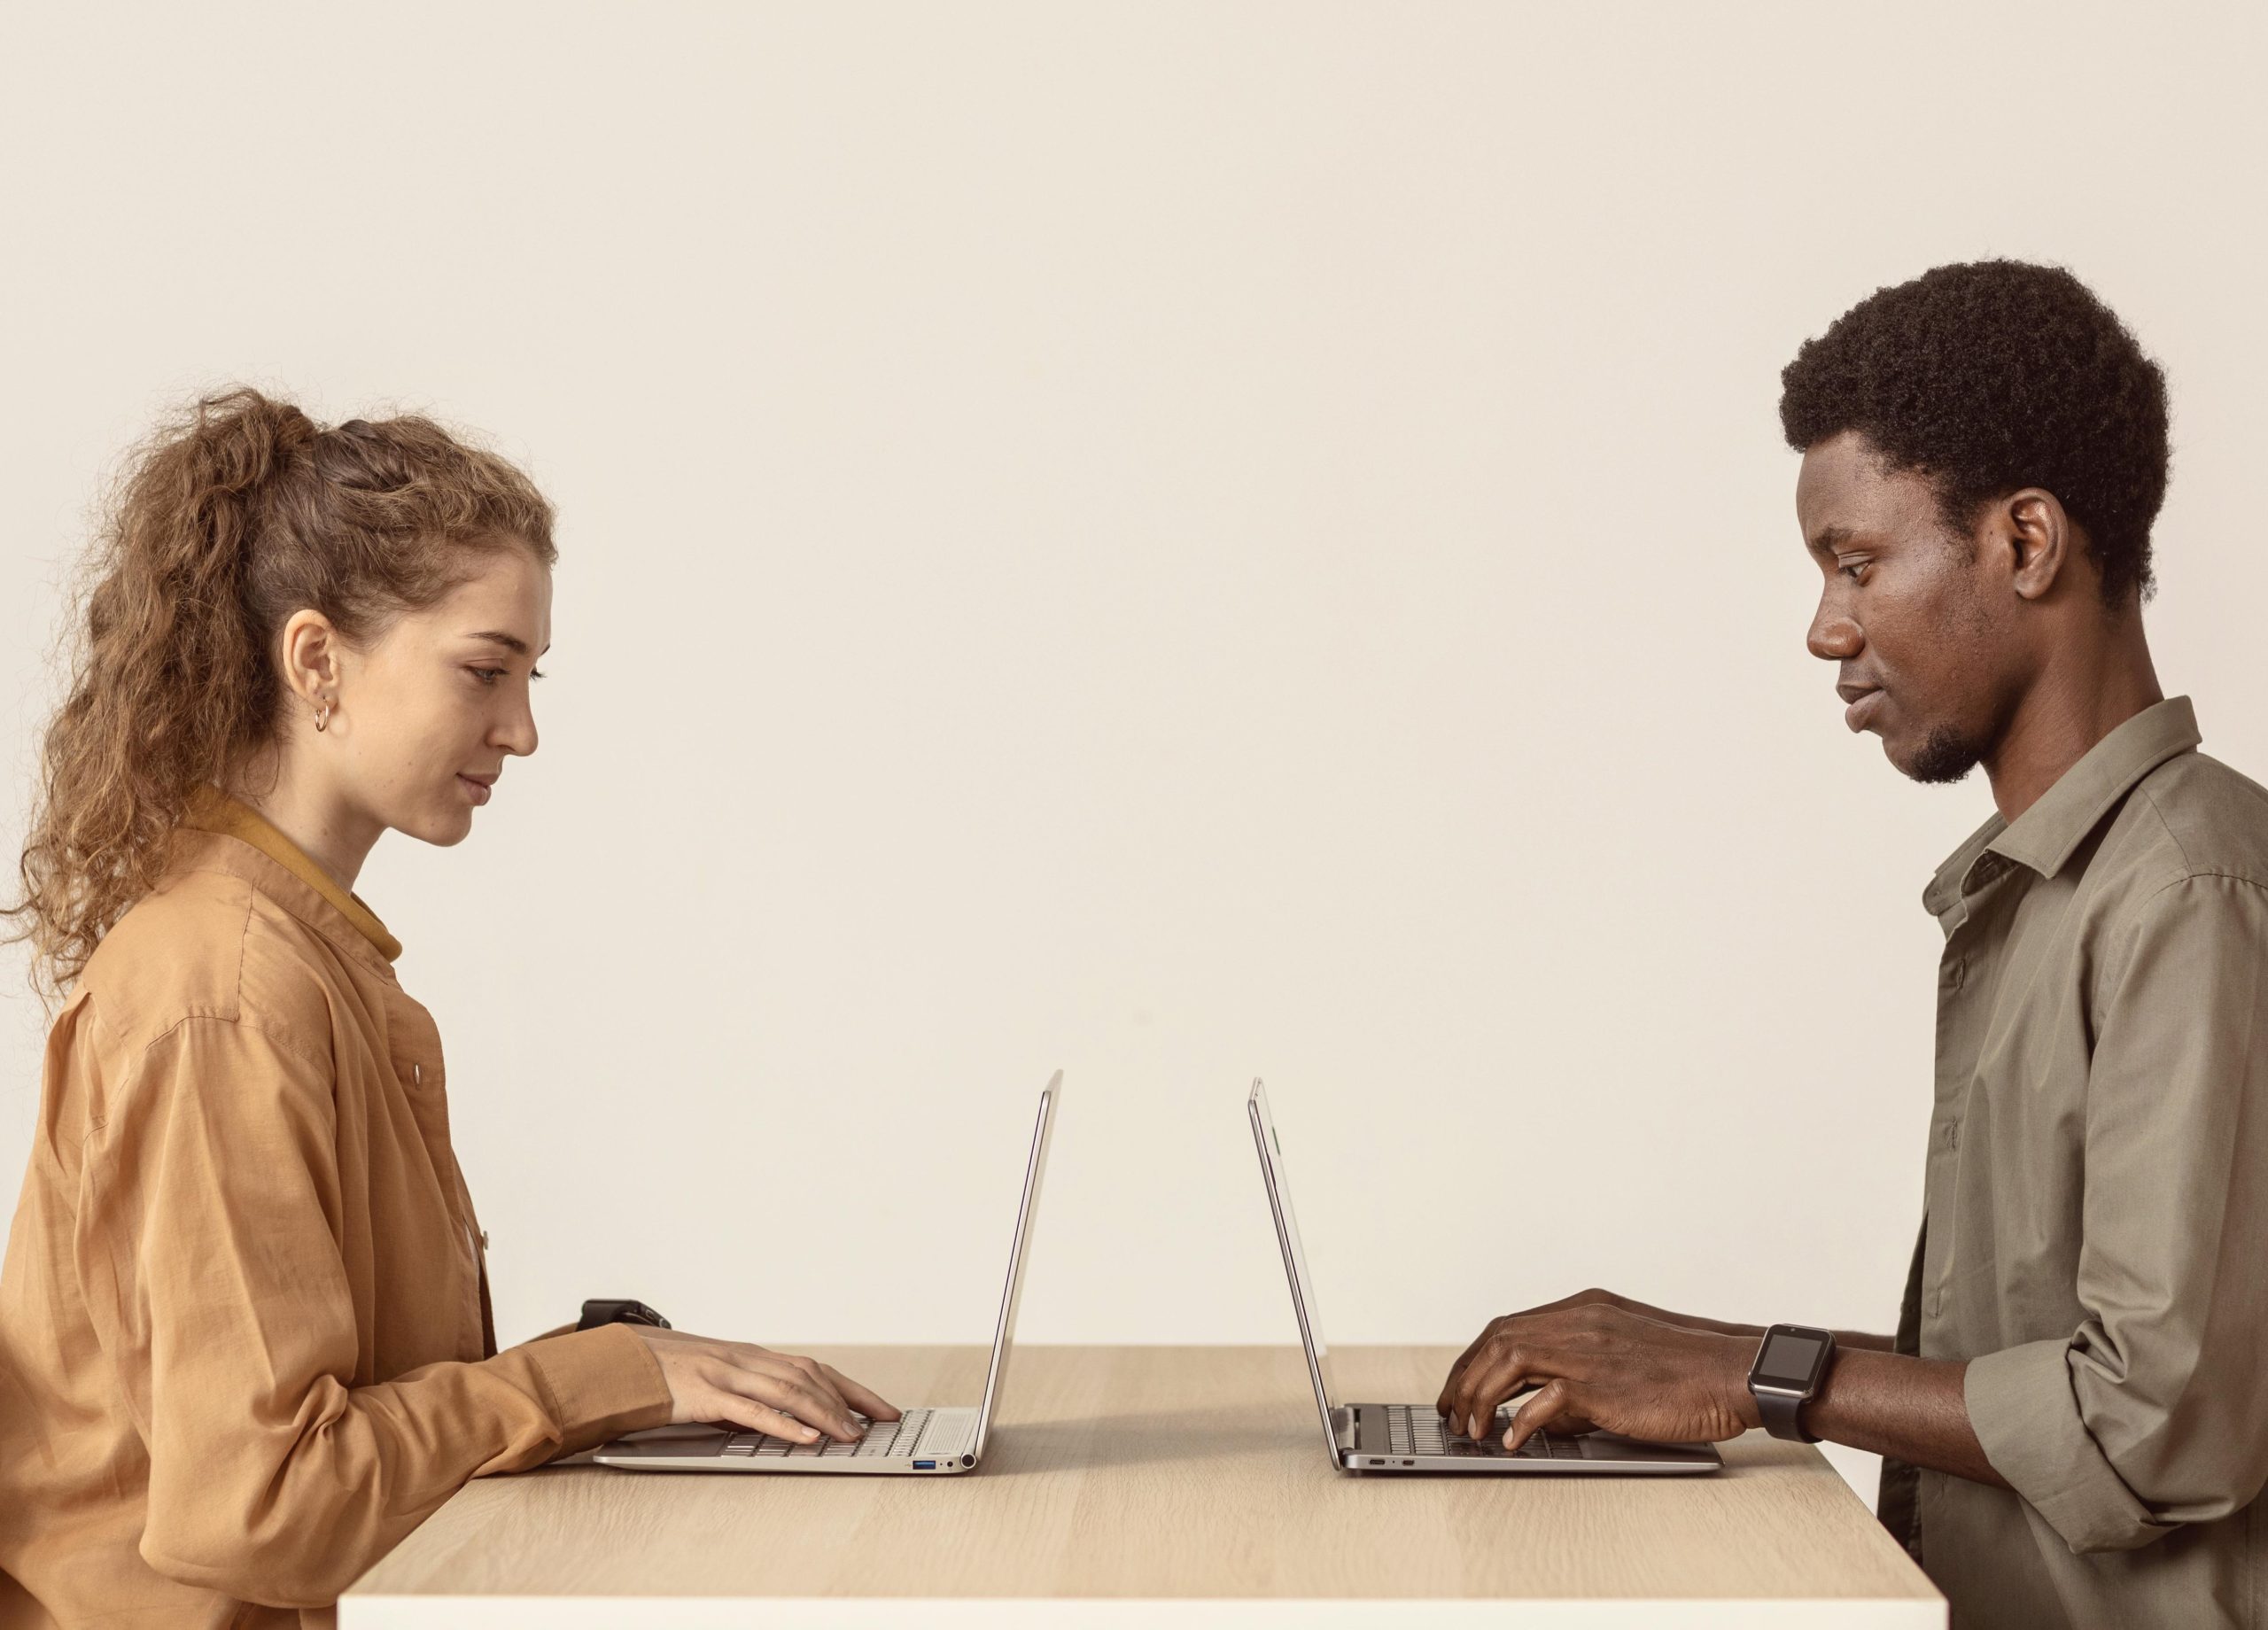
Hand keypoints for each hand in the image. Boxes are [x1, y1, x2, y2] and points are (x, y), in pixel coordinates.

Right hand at [633, 1328, 900, 1443]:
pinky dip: (784, 1424)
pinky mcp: (706, 1394)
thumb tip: (787, 1422)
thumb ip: (751, 1396)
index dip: (853, 1389)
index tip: (882, 1409)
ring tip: (851, 1434)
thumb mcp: (718, 1382)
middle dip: (849, 1401)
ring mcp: (727, 1374)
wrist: (622, 1363)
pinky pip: (752, 1411)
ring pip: (789, 1391)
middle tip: (878, 1424)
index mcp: (753, 1357)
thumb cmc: (670, 1375)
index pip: (816, 1369)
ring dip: (825, 1413)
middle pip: (811, 1377)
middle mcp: (747, 1360)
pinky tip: (806, 1437)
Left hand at [1436, 1296, 1760, 1451]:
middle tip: (1450, 1411)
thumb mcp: (1625, 1358)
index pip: (1509, 1326)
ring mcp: (1591, 1348)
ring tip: (1471, 1428)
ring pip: (1509, 1360)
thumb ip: (1581, 1377)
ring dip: (1481, 1396)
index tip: (1458, 1386)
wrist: (1735, 1373)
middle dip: (1464, 1377)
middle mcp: (1581, 1320)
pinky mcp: (1603, 1382)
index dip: (1475, 1358)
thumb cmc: (1688, 1372)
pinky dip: (1520, 1421)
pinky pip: (1544, 1399)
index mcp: (1585, 1309)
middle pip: (1498, 1340)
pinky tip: (1512, 1440)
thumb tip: (1542, 1417)